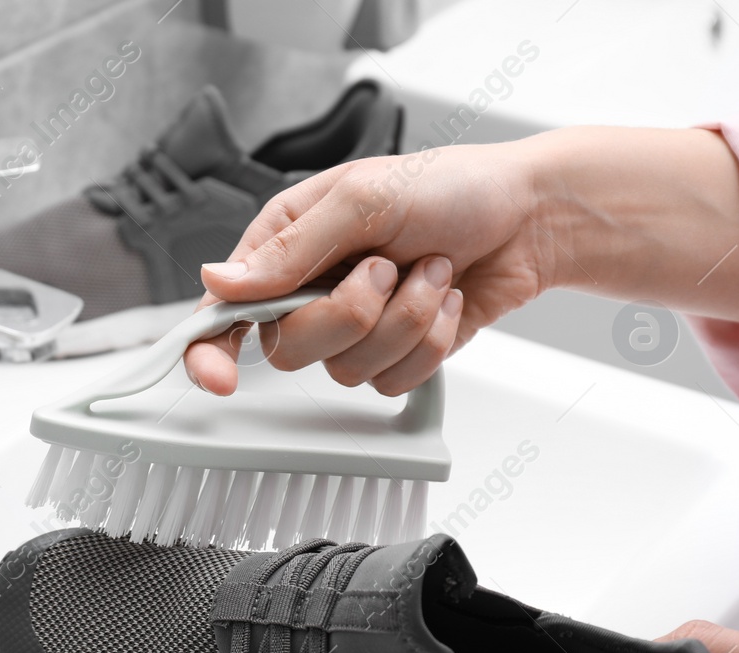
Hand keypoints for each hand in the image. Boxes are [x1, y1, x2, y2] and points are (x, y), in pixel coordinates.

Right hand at [184, 140, 552, 396]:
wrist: (530, 216)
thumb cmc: (452, 186)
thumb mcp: (363, 197)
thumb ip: (290, 248)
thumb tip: (219, 281)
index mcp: (286, 244)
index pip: (222, 308)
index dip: (209, 349)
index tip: (219, 377)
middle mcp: (312, 289)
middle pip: (290, 348)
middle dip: (351, 314)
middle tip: (387, 267)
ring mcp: (354, 325)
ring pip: (346, 369)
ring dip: (404, 321)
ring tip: (430, 273)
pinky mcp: (395, 353)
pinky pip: (392, 381)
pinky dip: (430, 343)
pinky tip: (445, 300)